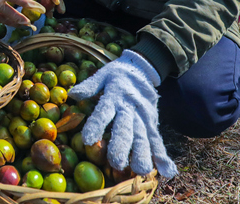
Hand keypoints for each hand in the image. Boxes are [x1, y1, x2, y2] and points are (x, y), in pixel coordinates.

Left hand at [68, 50, 177, 178]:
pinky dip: (162, 155)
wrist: (143, 68)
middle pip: (126, 128)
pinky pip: (157, 140)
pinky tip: (167, 171)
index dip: (96, 125)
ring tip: (141, 171)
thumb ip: (90, 85)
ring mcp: (143, 117)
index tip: (87, 139)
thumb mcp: (102, 75)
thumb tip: (72, 94)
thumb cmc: (117, 75)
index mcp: (114, 96)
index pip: (104, 111)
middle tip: (116, 163)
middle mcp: (129, 108)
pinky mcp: (152, 123)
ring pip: (143, 137)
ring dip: (143, 154)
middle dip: (122, 146)